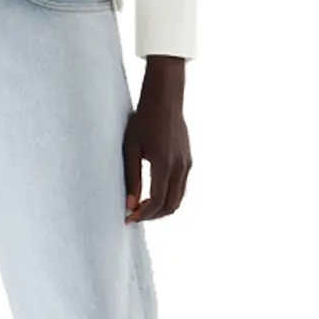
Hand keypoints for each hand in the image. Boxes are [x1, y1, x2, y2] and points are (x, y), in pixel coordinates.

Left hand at [123, 56, 190, 221]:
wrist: (165, 100)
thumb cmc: (143, 121)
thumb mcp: (131, 148)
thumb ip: (132, 177)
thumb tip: (130, 203)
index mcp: (163, 163)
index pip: (157, 201)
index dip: (143, 214)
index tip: (129, 218)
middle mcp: (179, 166)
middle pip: (171, 205)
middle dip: (153, 215)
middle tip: (135, 215)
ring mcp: (187, 164)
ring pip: (179, 199)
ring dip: (162, 208)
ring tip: (142, 207)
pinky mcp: (189, 161)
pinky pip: (181, 187)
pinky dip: (169, 197)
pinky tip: (152, 193)